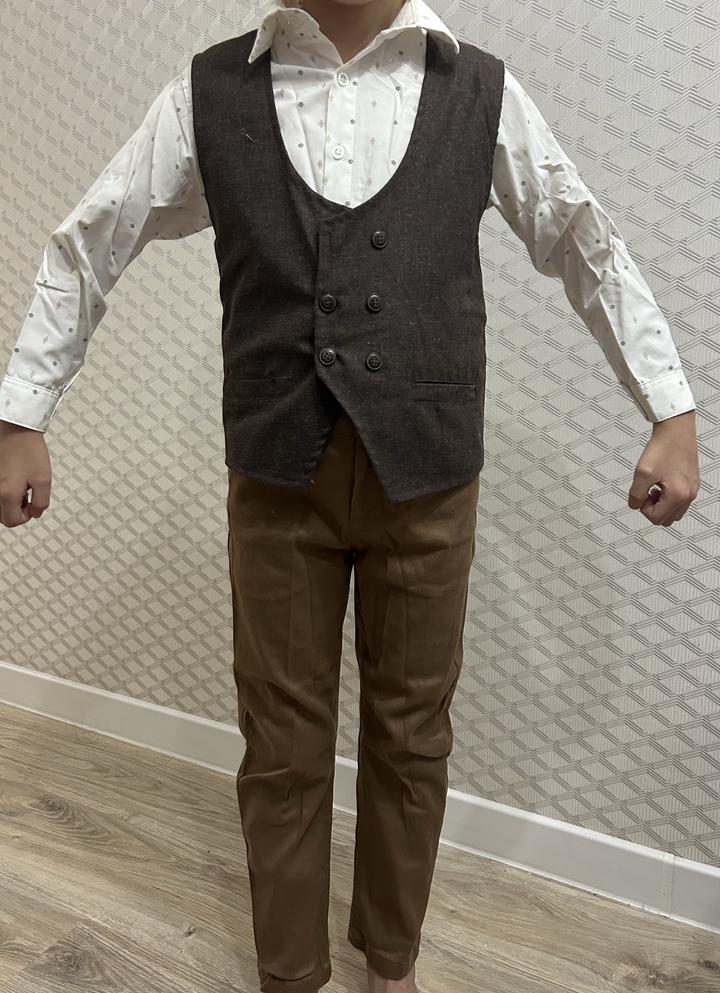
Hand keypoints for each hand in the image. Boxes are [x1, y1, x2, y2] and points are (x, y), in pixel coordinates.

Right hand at [0, 420, 51, 527]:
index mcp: (6, 494)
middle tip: (28, 496)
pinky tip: (14, 481)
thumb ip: (41, 502)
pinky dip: (5, 494)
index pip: (12, 521)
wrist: (17, 431)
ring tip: (22, 487)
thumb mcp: (44, 480)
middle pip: (3, 517)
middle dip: (17, 511)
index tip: (33, 504)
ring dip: (11, 503)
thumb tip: (35, 513)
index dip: (26, 516)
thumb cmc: (29, 451)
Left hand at [628, 410, 698, 526]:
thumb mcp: (642, 473)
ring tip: (654, 487)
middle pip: (666, 519)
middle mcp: (689, 495)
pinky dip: (669, 498)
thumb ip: (636, 494)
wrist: (676, 429)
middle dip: (653, 509)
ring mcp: (692, 489)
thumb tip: (635, 505)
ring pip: (674, 511)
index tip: (640, 494)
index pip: (656, 518)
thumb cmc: (663, 447)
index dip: (643, 509)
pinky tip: (662, 483)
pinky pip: (679, 500)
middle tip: (646, 492)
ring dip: (661, 505)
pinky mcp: (692, 483)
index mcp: (678, 495)